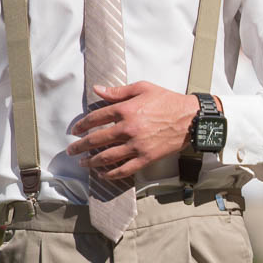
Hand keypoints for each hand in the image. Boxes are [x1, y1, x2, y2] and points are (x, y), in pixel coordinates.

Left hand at [68, 83, 199, 178]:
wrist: (190, 119)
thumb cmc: (168, 101)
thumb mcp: (143, 88)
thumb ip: (118, 91)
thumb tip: (97, 89)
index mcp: (125, 110)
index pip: (96, 118)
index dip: (82, 125)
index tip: (76, 130)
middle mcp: (128, 129)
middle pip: (96, 140)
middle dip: (80, 146)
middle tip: (72, 150)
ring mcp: (136, 146)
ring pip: (107, 157)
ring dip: (91, 162)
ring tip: (83, 163)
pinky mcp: (145, 158)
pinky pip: (124, 169)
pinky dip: (111, 174)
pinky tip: (102, 174)